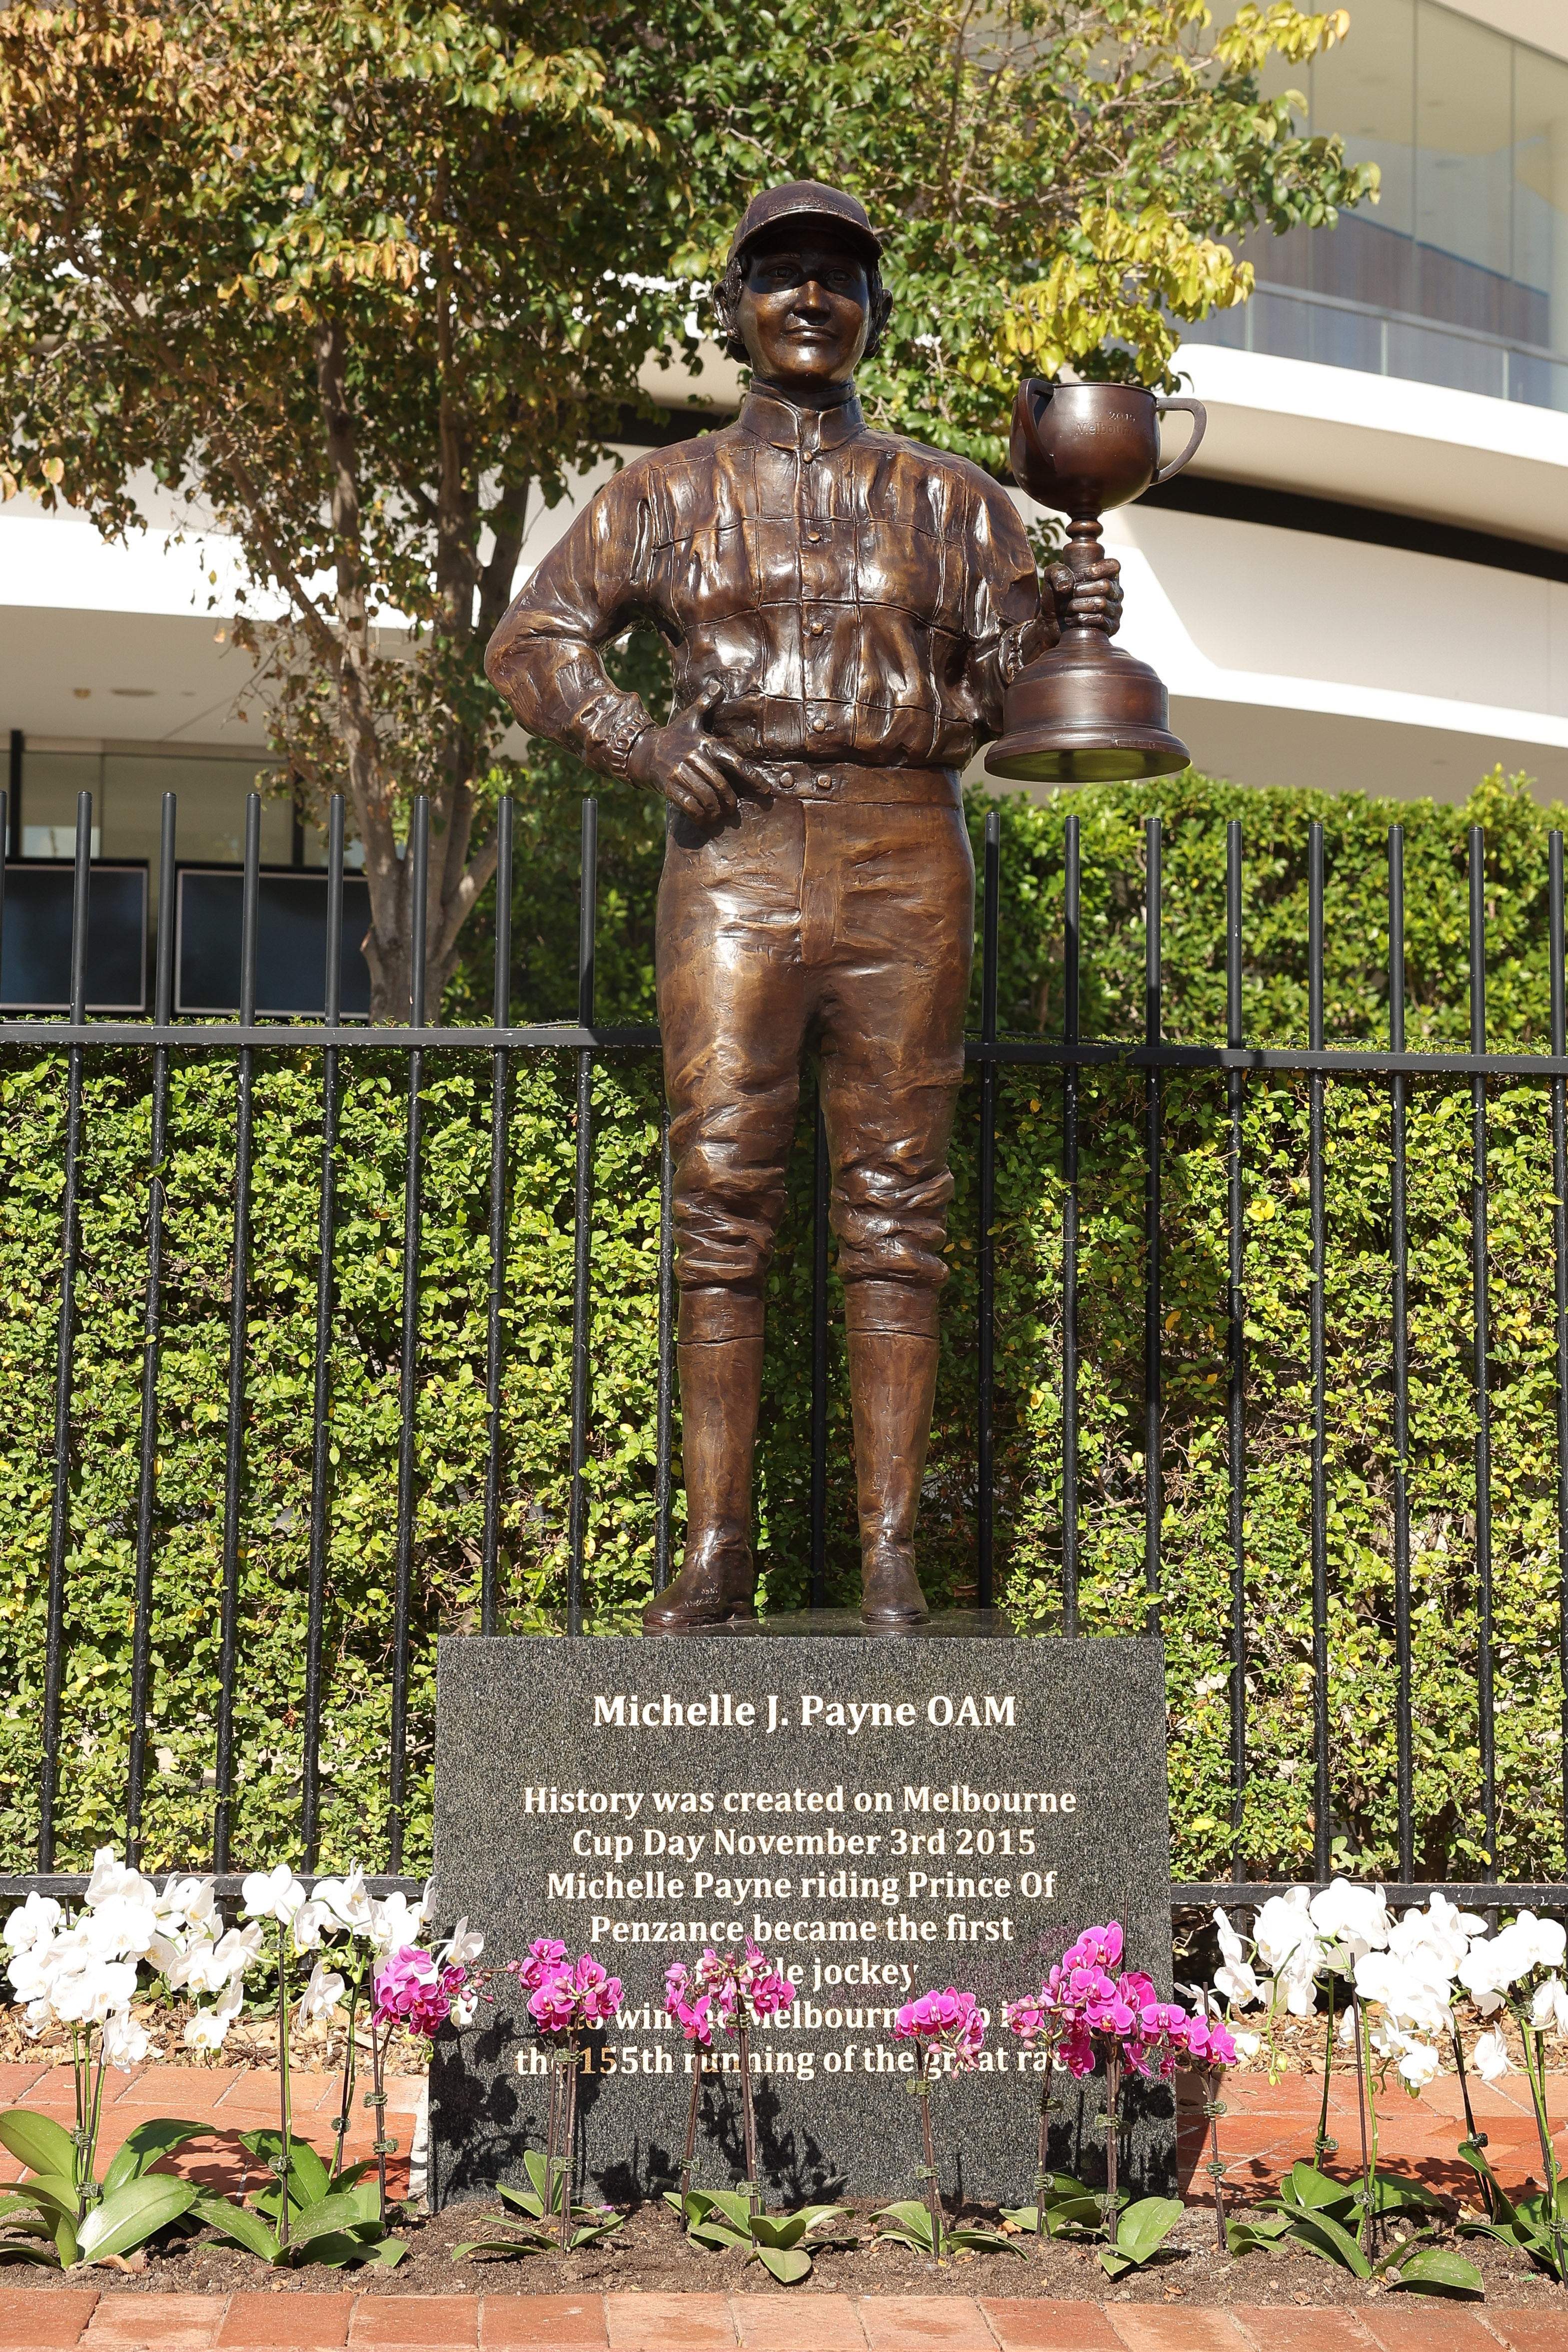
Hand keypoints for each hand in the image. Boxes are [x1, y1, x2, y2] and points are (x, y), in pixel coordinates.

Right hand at [626, 682, 765, 821]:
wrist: (643, 751)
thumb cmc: (673, 736)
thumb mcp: (689, 719)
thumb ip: (705, 704)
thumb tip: (717, 686)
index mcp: (706, 744)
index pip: (734, 762)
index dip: (752, 776)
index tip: (766, 789)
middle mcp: (695, 758)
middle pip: (721, 786)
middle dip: (729, 801)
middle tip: (732, 808)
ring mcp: (681, 773)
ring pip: (706, 797)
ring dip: (715, 810)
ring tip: (719, 815)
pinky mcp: (670, 786)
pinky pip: (689, 805)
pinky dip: (699, 815)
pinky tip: (703, 819)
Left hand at [1047, 556, 1122, 636]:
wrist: (1052, 623)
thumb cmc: (1057, 597)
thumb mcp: (1051, 578)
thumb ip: (1057, 572)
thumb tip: (1068, 586)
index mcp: (1106, 575)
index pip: (1113, 566)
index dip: (1096, 570)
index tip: (1078, 576)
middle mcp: (1114, 591)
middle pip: (1105, 586)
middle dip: (1082, 590)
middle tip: (1070, 594)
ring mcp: (1115, 609)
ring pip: (1101, 603)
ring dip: (1080, 605)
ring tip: (1068, 607)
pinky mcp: (1112, 626)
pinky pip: (1100, 619)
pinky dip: (1083, 619)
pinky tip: (1074, 619)